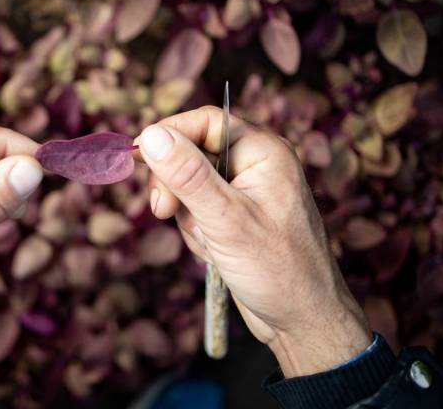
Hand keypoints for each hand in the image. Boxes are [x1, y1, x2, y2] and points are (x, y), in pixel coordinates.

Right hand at [136, 106, 370, 377]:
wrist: (302, 321)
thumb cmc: (277, 270)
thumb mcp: (224, 219)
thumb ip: (186, 174)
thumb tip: (151, 135)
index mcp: (263, 151)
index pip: (205, 121)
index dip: (169, 134)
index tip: (140, 156)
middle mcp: (255, 164)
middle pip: (192, 152)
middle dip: (175, 185)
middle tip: (165, 211)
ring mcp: (245, 191)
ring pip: (190, 184)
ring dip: (187, 214)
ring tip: (208, 242)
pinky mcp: (236, 215)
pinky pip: (198, 209)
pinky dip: (196, 230)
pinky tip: (214, 251)